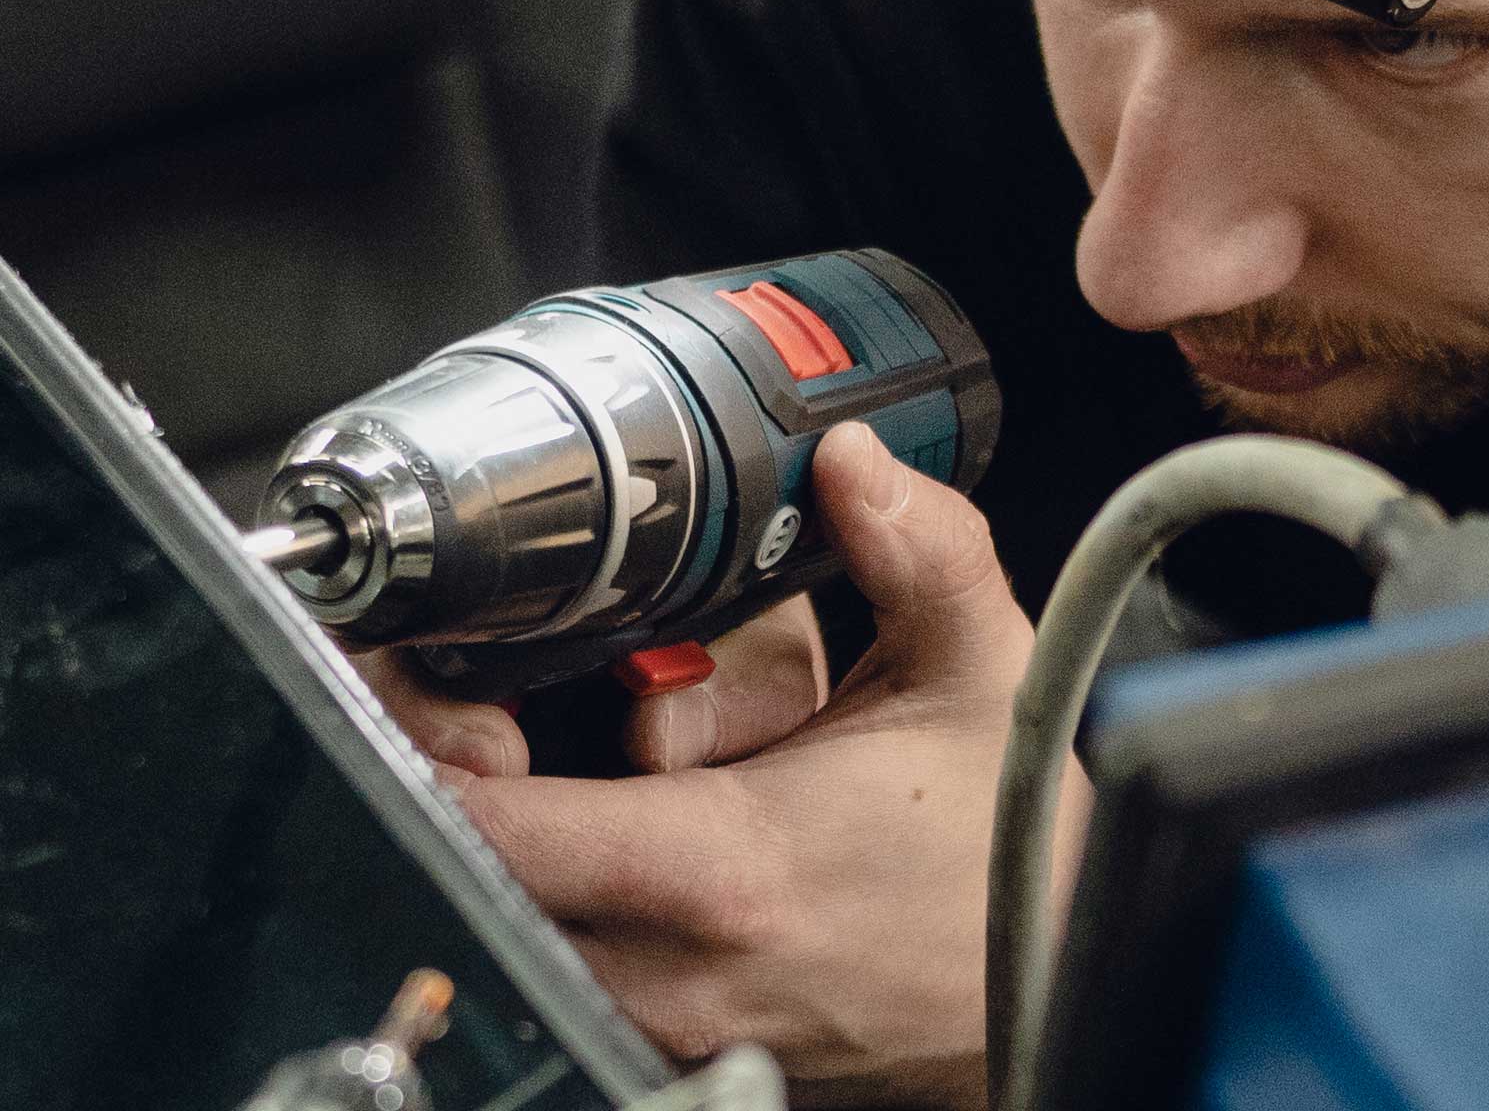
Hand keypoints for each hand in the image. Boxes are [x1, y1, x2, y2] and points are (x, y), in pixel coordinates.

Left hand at [363, 423, 1086, 1107]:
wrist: (1059, 970)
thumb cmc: (1015, 840)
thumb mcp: (979, 665)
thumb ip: (917, 544)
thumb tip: (852, 456)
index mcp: (725, 865)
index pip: (490, 833)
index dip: (420, 749)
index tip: (411, 680)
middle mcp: (675, 968)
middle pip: (475, 877)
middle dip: (460, 782)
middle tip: (499, 701)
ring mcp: (674, 1024)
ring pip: (520, 922)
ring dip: (520, 837)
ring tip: (579, 756)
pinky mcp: (686, 1049)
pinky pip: (571, 964)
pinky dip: (568, 893)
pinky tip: (641, 820)